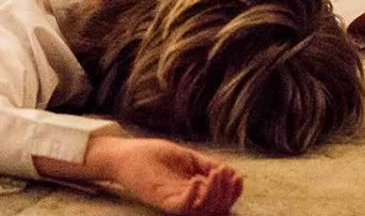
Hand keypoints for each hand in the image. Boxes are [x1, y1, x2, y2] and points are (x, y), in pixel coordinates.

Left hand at [99, 138, 243, 215]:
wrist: (126, 154)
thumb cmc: (154, 156)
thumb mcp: (187, 157)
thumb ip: (207, 164)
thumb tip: (230, 171)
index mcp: (195, 193)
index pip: (221, 201)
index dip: (233, 192)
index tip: (238, 177)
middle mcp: (187, 202)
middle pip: (216, 209)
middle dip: (226, 193)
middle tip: (224, 173)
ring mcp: (175, 202)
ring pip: (203, 211)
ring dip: (214, 194)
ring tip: (215, 174)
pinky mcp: (161, 200)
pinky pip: (182, 207)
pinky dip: (193, 197)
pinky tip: (197, 180)